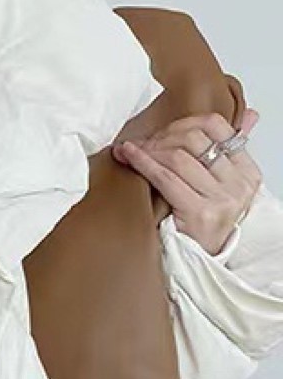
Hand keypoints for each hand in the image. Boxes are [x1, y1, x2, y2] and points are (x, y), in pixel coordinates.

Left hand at [111, 108, 262, 256]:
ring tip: (131, 150)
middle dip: (162, 137)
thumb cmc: (203, 224)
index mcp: (247, 173)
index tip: (162, 131)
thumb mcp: (221, 186)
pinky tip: (128, 156)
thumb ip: (229, 152)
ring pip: (179, 156)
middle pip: (195, 139)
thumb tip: (249, 116)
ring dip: (149, 149)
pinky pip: (165, 177)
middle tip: (141, 142)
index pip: (218, 127)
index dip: (184, 122)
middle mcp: (238, 185)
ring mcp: (221, 199)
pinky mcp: (200, 213)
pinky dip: (143, 162)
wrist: (196, 262)